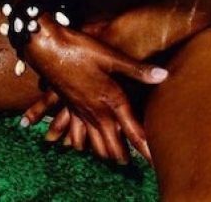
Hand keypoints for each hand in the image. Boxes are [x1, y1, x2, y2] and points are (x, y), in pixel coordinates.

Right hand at [20, 16, 167, 164]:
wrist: (47, 47)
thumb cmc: (80, 49)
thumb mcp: (111, 56)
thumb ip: (137, 69)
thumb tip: (164, 75)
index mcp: (111, 100)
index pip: (133, 131)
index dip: (145, 148)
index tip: (154, 161)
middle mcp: (96, 111)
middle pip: (111, 145)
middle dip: (122, 156)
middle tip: (132, 164)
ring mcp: (80, 111)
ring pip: (93, 144)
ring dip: (103, 153)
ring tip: (113, 159)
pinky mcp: (69, 106)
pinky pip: (75, 134)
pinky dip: (80, 143)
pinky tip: (80, 145)